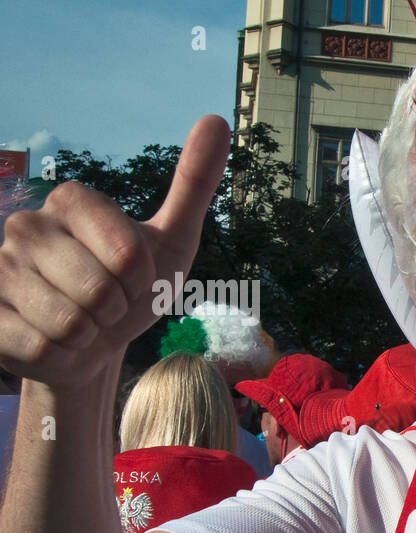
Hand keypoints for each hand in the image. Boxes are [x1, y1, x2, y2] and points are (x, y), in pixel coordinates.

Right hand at [0, 115, 229, 388]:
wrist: (93, 344)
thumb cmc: (132, 289)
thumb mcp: (172, 241)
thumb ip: (193, 183)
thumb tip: (217, 120)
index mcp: (70, 201)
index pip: (128, 256)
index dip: (142, 281)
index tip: (134, 278)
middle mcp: (25, 226)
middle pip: (99, 291)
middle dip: (117, 312)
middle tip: (107, 307)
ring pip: (69, 323)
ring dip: (90, 336)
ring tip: (83, 323)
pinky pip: (43, 348)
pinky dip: (63, 356)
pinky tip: (56, 343)